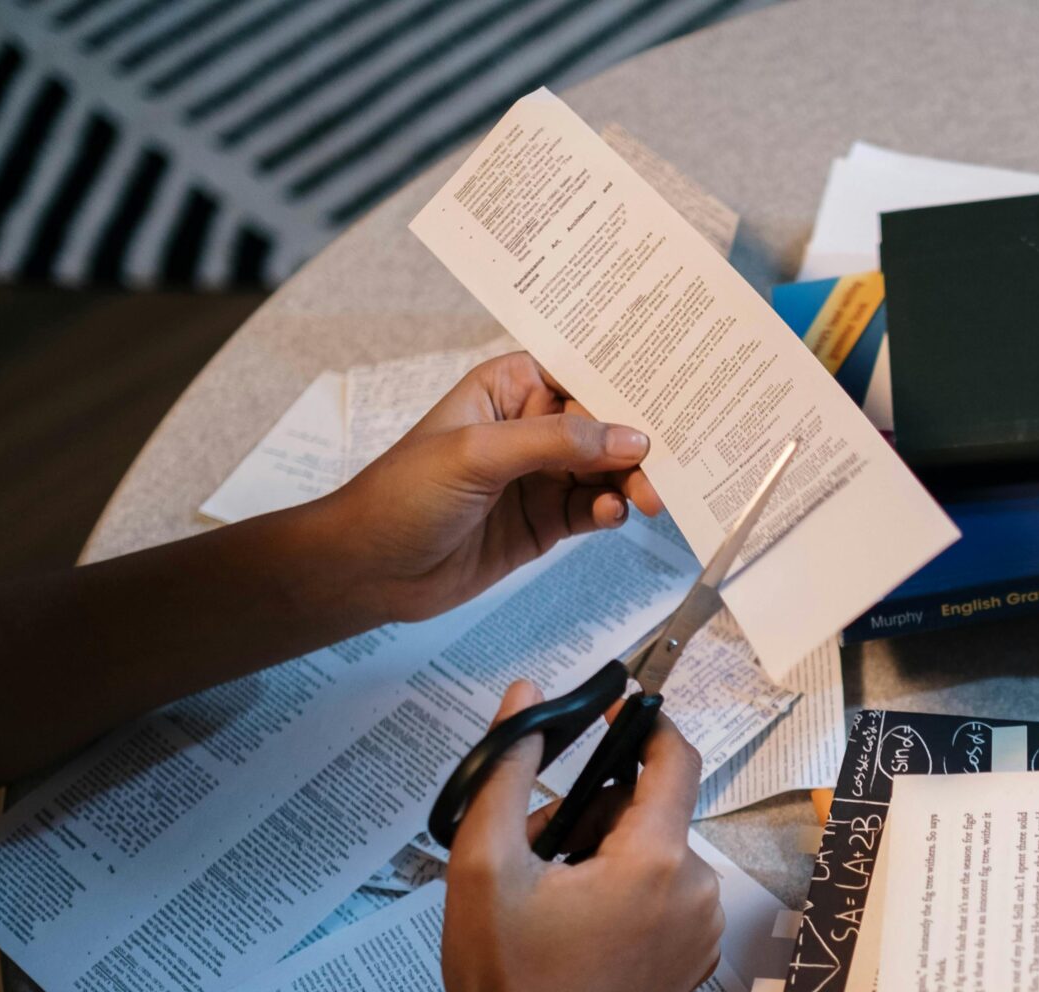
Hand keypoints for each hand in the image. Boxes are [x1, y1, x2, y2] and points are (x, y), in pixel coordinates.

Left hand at [305, 353, 663, 625]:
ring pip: (605, 471)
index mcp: (508, 388)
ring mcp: (539, 477)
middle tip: (664, 464)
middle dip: (636, 442)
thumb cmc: (403, 495)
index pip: (580, 375)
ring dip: (630, 482)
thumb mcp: (480, 454)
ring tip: (647, 499)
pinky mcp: (544, 521)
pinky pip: (593, 510)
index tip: (668, 396)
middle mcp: (529, 428)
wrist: (370, 568)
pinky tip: (611, 516)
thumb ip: (558, 443)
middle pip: (603, 426)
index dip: (623, 384)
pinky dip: (610, 512)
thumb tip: (629, 437)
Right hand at [439, 682, 724, 991]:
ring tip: (552, 896)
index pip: (675, 760)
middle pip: (652, 813)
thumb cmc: (503, 973)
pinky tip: (582, 927)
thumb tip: (527, 696)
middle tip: (536, 845)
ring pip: (660, 855)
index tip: (611, 710)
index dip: (645, 724)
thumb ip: (506, 767)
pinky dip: (632, 894)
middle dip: (594, 813)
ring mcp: (704, 930)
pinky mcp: (698, 961)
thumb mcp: (483, 861)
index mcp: (654, 861)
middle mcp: (697, 891)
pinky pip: (671, 897)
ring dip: (610, 855)